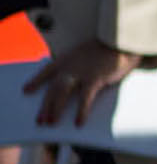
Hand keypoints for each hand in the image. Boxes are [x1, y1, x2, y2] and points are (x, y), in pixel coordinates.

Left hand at [25, 40, 139, 125]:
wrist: (122, 40)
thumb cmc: (110, 47)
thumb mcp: (88, 53)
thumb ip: (80, 64)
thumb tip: (77, 82)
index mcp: (67, 57)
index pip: (46, 70)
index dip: (36, 81)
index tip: (26, 90)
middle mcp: (70, 65)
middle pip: (52, 87)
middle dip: (45, 105)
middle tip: (40, 120)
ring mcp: (81, 72)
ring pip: (61, 93)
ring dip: (55, 109)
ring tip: (51, 123)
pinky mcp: (94, 79)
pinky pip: (84, 99)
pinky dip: (81, 112)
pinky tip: (78, 123)